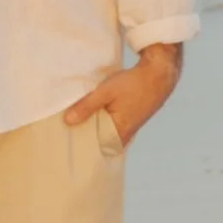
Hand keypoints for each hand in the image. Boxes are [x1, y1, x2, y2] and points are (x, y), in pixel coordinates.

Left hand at [64, 42, 182, 151]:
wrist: (158, 75)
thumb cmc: (133, 84)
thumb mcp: (105, 92)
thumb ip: (87, 107)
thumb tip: (68, 121)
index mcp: (119, 133)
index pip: (94, 147)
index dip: (80, 143)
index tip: (65, 139)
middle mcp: (124, 135)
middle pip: (99, 140)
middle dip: (84, 134)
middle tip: (64, 129)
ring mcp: (128, 128)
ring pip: (105, 131)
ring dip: (92, 125)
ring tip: (74, 120)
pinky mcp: (129, 119)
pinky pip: (111, 125)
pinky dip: (101, 120)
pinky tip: (91, 113)